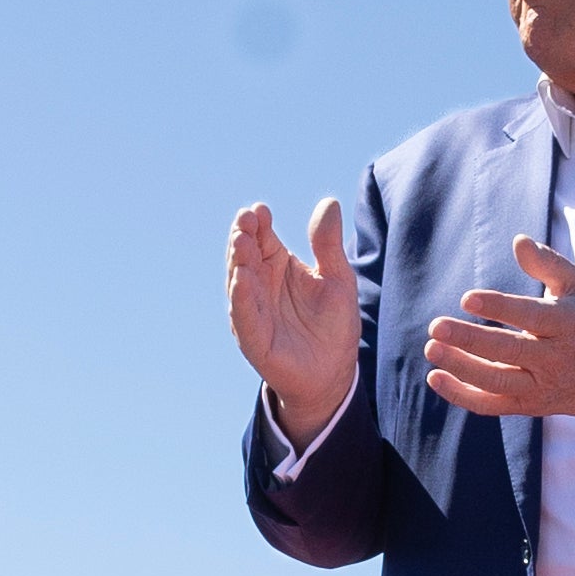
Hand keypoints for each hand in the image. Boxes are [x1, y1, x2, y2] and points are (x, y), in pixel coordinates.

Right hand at [226, 198, 363, 439]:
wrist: (333, 373)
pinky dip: (241, 298)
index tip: (260, 209)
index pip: (261, 237)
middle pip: (244, 255)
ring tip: (240, 241)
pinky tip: (242, 279)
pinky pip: (244, 316)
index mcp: (277, 266)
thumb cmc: (333, 325)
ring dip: (237, 262)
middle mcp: (259, 285)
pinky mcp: (253, 338)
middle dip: (242, 236)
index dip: (258, 223)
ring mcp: (253, 311)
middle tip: (245, 219)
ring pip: (238, 282)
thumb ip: (328, 244)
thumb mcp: (337, 278)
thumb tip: (329, 202)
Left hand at [424, 235, 574, 423]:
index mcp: (568, 323)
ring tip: (432, 349)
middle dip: (469, 339)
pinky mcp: (527, 405)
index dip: (499, 307)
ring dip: (460, 368)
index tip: (467, 298)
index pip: (531, 316)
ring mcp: (540, 386)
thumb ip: (548, 263)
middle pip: (508, 351)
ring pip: (496, 381)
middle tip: (435, 326)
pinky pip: (491, 405)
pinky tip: (436, 377)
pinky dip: (461, 395)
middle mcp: (555, 358)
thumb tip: (518, 241)